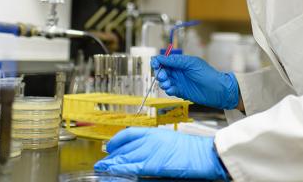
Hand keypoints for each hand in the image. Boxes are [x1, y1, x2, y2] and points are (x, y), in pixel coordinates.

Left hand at [94, 127, 227, 179]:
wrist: (200, 153)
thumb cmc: (188, 148)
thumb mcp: (167, 140)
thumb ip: (152, 143)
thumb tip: (141, 150)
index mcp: (152, 132)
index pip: (128, 133)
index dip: (116, 140)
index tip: (110, 146)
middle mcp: (148, 139)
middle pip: (124, 146)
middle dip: (112, 154)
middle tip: (103, 161)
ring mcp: (149, 151)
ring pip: (124, 156)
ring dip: (112, 162)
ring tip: (103, 168)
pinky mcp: (151, 164)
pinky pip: (131, 166)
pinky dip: (120, 168)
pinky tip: (112, 171)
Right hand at [151, 54, 238, 109]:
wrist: (217, 90)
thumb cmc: (207, 74)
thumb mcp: (190, 64)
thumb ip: (175, 61)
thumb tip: (160, 58)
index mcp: (180, 62)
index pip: (165, 60)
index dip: (158, 62)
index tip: (155, 64)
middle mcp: (178, 71)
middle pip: (162, 71)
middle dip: (160, 73)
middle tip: (163, 76)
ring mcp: (179, 81)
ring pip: (165, 81)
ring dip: (163, 82)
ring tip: (168, 84)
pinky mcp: (181, 91)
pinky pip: (170, 90)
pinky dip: (169, 90)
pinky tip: (172, 90)